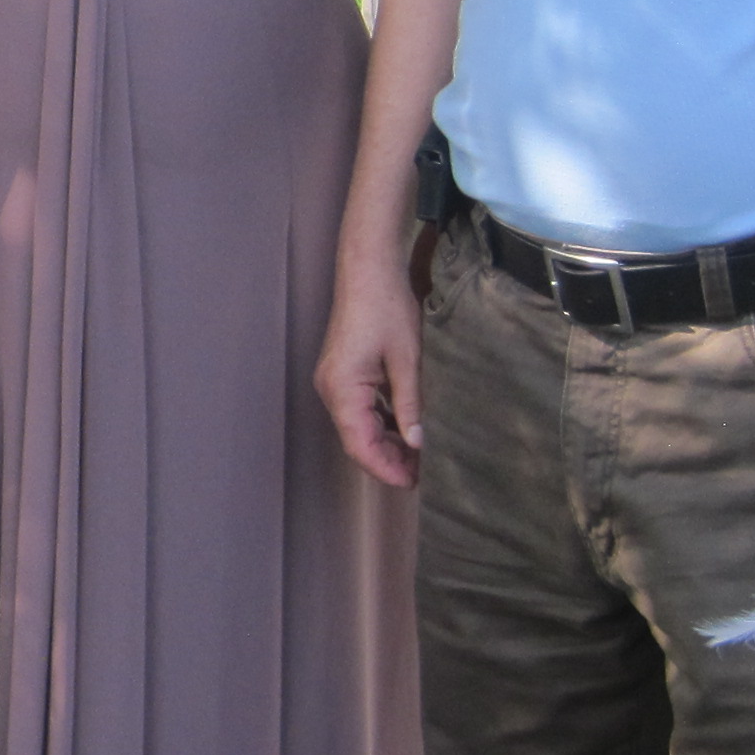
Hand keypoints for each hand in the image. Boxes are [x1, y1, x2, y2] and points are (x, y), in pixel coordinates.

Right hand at [314, 272, 424, 488]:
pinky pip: (358, 409)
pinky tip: (405, 428)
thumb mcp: (407, 360)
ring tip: (420, 455)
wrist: (368, 269)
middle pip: (356, 439)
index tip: (413, 484)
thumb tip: (417, 443)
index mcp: (342, 389)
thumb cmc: (387, 308)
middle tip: (424, 473)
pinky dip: (380, 423)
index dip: (386, 468)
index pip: (360, 445)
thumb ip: (409, 405)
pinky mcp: (342, 373)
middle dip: (387, 459)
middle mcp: (331, 389)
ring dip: (385, 442)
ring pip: (357, 426)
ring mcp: (334, 381)